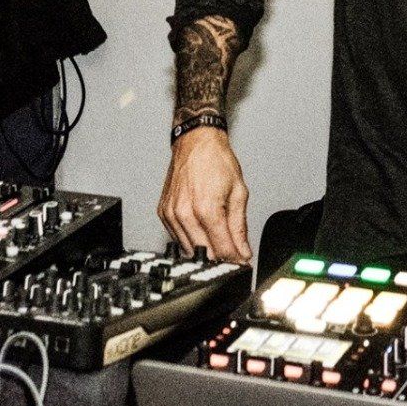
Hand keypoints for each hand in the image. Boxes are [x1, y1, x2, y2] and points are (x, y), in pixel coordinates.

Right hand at [158, 128, 250, 262]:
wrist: (195, 141)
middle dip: (221, 259)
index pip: (222, 250)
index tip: (243, 264)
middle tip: (233, 256)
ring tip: (219, 242)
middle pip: (205, 254)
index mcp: (206, 208)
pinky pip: (177, 238)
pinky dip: (191, 240)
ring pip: (189, 250)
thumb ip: (240, 227)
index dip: (235, 261)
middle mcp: (185, 213)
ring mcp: (171, 214)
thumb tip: (243, 251)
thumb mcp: (239, 192)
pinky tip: (202, 232)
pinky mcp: (163, 213)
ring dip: (205, 252)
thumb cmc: (216, 160)